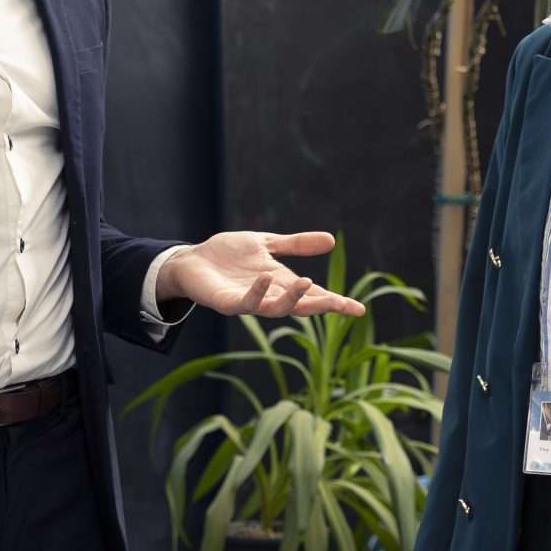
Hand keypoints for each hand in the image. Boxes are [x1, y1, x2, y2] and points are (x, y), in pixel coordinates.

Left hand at [157, 231, 367, 319]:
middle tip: (342, 305)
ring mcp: (248, 301)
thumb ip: (296, 245)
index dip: (335, 303)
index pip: (313, 296)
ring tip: (308, 282)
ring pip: (275, 308)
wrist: (192, 260)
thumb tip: (331, 240)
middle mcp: (268, 296)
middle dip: (322, 306)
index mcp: (281, 283)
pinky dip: (257, 292)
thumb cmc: (227, 255)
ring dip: (292, 299)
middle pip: (300, 306)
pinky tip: (265, 278)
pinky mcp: (227, 302)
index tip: (359, 310)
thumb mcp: (267, 244)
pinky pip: (245, 303)